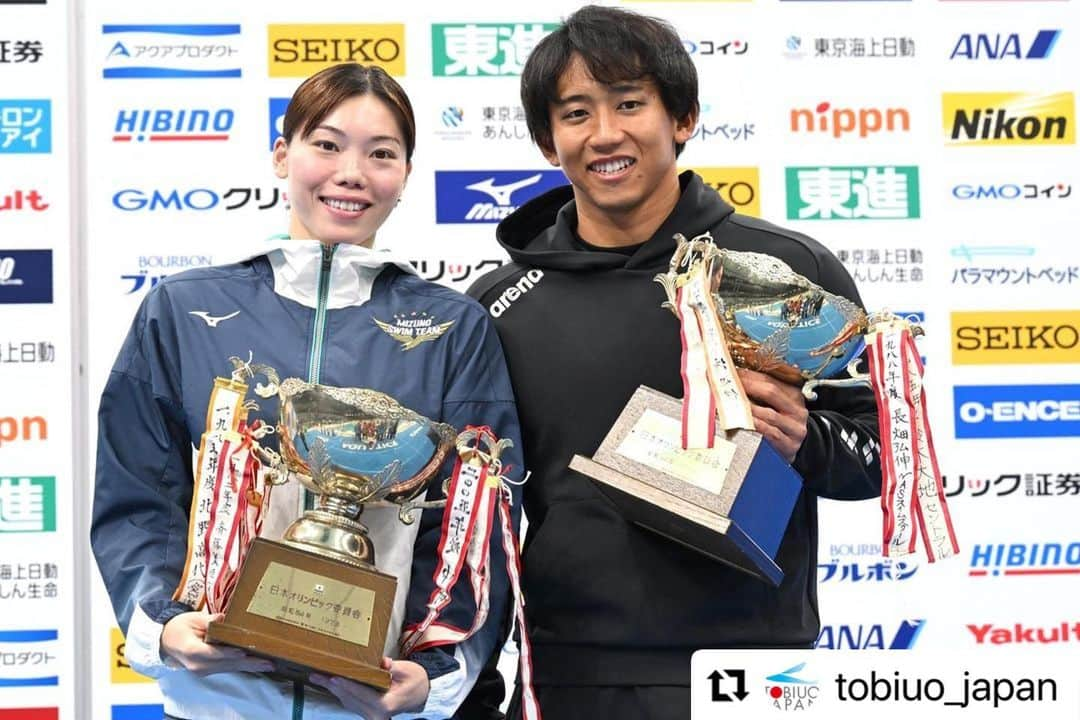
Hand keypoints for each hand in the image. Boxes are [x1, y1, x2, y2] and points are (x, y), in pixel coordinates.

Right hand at [160, 611, 273, 675]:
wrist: (167, 642)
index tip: (241, 653)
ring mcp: (203, 670)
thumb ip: (209, 620)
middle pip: (225, 664)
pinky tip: (256, 665)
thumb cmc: (180, 627)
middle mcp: (197, 664)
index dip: (226, 653)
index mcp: (190, 650)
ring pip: (229, 668)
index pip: (210, 653)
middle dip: (247, 663)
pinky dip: (242, 666)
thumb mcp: (192, 619)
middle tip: (267, 662)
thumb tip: (225, 618)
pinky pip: (227, 668)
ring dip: (249, 667)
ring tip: (268, 665)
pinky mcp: (209, 670)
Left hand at [310, 657, 429, 718]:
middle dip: (332, 686)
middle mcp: (376, 714)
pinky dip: (340, 692)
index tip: (333, 677)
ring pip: (347, 701)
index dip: (347, 685)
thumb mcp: (408, 671)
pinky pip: (351, 702)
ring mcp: (371, 716)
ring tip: (318, 677)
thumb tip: (381, 662)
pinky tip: (331, 683)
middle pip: (350, 699)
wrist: (422, 695)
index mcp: (385, 705)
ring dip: (333, 689)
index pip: (362, 693)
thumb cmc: (416, 682)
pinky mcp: (368, 712)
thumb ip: (393, 667)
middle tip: (316, 675)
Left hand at [737, 368, 808, 463]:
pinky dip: (753, 426)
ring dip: (746, 408)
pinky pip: (769, 433)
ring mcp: (795, 428)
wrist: (800, 447)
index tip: (728, 373)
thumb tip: (733, 380)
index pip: (768, 380)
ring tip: (728, 404)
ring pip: (768, 414)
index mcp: (794, 395)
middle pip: (770, 393)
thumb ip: (760, 393)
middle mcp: (797, 410)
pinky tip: (740, 422)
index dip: (746, 375)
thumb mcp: (777, 405)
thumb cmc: (782, 424)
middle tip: (725, 386)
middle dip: (745, 387)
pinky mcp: (789, 445)